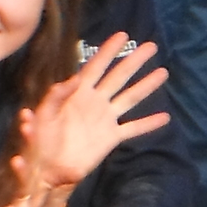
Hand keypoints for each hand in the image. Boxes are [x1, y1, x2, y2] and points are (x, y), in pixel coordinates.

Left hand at [15, 35, 170, 192]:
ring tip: (163, 72)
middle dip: (134, 61)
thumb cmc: (41, 141)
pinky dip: (148, 123)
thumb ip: (56, 96)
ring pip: (130, 98)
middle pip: (118, 76)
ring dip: (146, 86)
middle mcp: (95, 102)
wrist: (48, 170)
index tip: (123, 36)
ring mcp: (105, 119)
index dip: (108, 51)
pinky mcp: (111, 138)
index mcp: (78, 93)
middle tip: (152, 46)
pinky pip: (133, 128)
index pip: (96, 66)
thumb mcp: (44, 115)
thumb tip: (73, 78)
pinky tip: (165, 117)